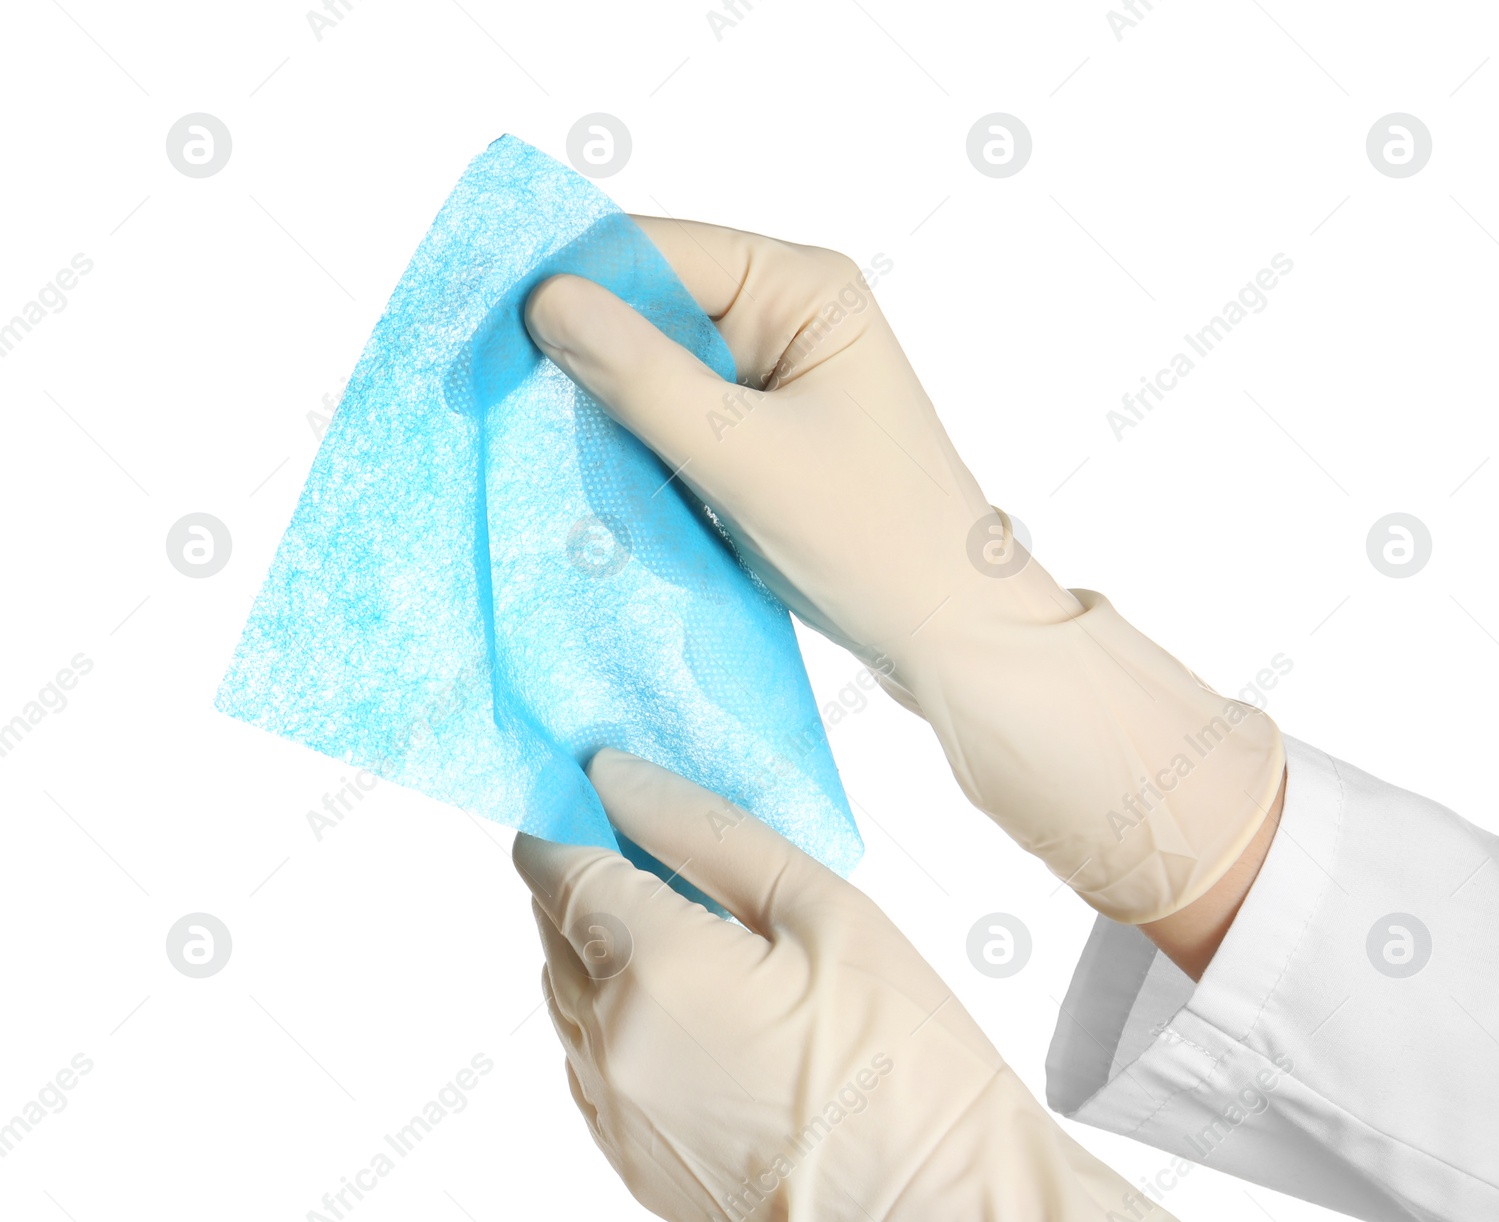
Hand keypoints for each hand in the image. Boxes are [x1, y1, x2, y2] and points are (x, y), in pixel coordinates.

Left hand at [515, 750, 1363, 1221]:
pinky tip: (699, 1016)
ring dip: (601, 951)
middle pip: (552, 930)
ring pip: (565, 999)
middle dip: (587, 878)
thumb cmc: (908, 1060)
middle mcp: (608, 1044)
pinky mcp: (632, 1168)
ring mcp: (614, 1116)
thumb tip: (616, 778)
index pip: (558, 865)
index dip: (568, 817)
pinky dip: (616, 1022)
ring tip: (695, 934)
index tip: (597, 789)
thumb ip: (705, 831)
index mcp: (654, 969)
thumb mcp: (827, 908)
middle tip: (662, 850)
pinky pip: (589, 1066)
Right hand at [524, 220, 1284, 927]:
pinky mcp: (760, 437)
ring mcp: (774, 379)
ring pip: (656, 367)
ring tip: (535, 435)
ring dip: (605, 402)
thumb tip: (548, 305)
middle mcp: (789, 316)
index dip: (573, 281)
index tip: (488, 324)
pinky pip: (675, 420)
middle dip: (583, 347)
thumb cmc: (876, 542)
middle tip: (496, 390)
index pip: (661, 250)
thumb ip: (646, 380)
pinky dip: (635, 443)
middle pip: (652, 304)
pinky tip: (592, 471)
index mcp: (805, 288)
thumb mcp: (748, 459)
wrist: (950, 634)